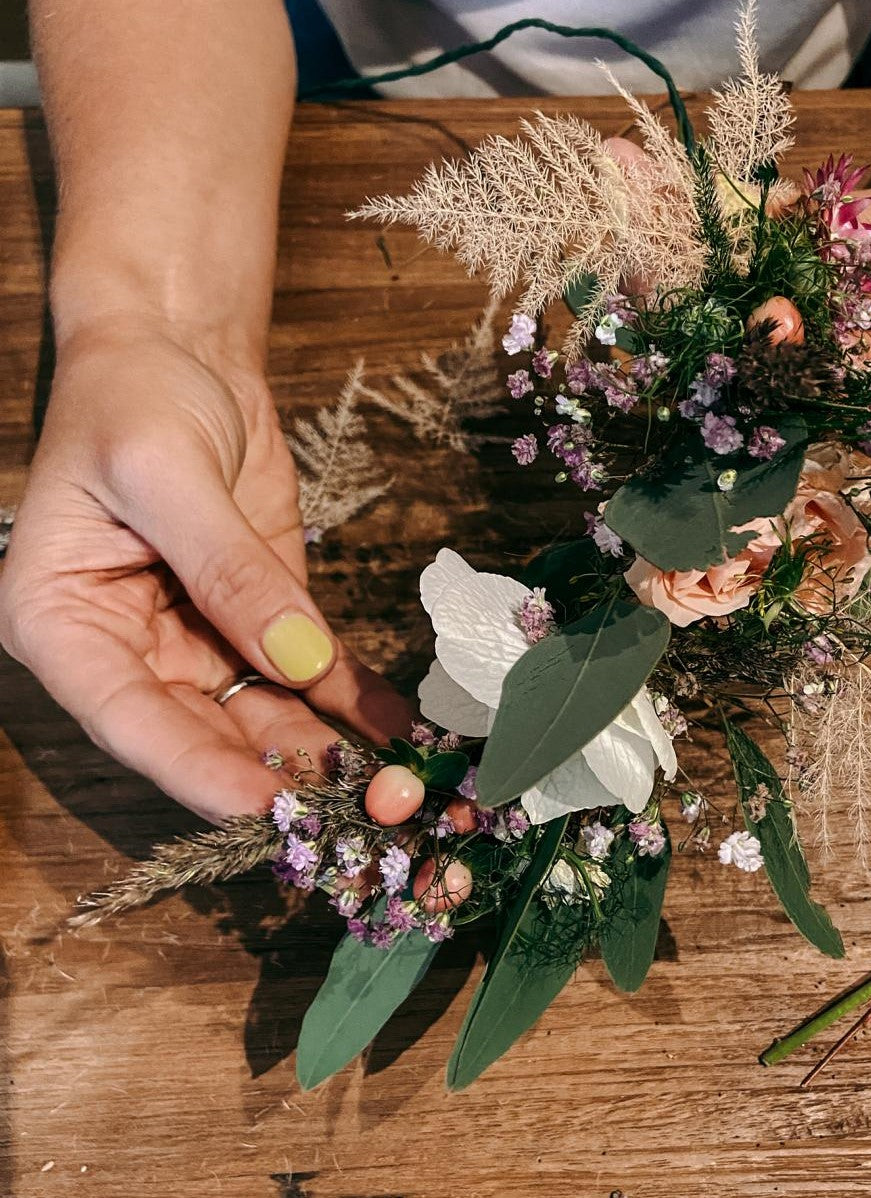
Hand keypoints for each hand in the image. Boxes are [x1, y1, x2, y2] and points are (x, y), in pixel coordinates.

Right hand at [0, 318, 410, 821]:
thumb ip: (227, 569)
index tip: (269, 810)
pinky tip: (401, 730)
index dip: (199, 773)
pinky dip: (353, 702)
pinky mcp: (262, 616)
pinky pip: (308, 672)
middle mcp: (129, 649)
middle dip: (281, 774)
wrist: (175, 350)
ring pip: (263, 714)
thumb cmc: (134, 398)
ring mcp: (199, 639)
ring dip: (327, 751)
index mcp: (64, 624)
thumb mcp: (166, 472)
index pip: (129, 720)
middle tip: (360, 809)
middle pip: (204, 732)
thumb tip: (297, 661)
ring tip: (395, 785)